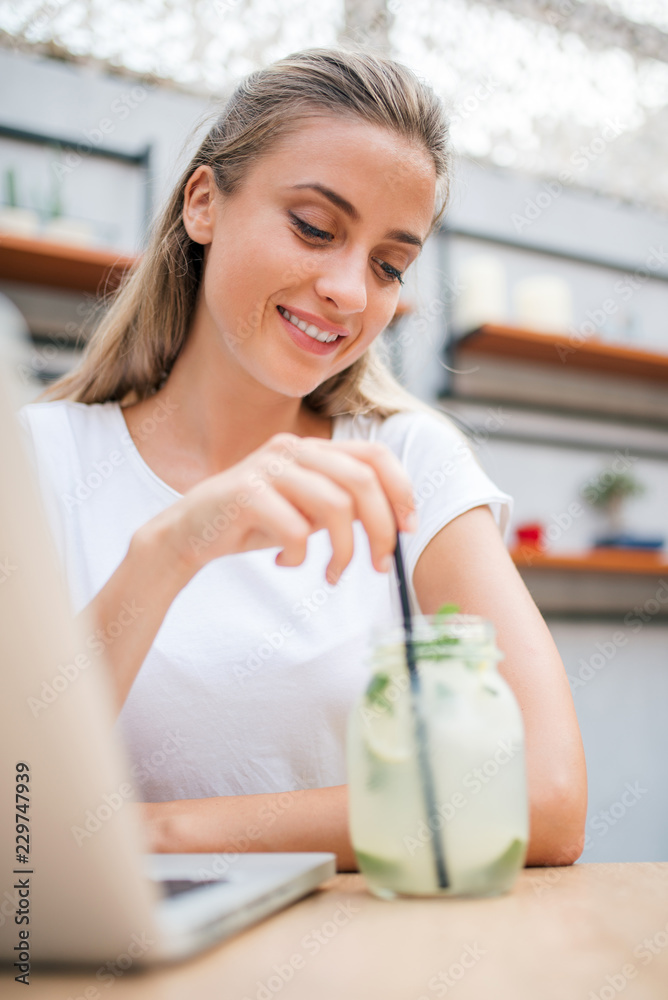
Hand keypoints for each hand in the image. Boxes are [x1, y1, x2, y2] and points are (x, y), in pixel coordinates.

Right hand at [148, 431, 416, 584]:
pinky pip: (295, 530)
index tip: (409, 529)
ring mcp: (267, 467)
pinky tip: (284, 563)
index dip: (401, 490)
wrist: (188, 533)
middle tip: (378, 565)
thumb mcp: (305, 511)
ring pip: (334, 507)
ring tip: (332, 574)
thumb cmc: (253, 523)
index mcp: (311, 448)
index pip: (374, 456)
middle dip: (380, 528)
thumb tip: (395, 523)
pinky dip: (298, 556)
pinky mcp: (245, 493)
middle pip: (361, 481)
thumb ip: (343, 506)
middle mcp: (293, 449)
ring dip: (343, 552)